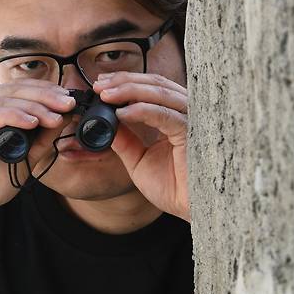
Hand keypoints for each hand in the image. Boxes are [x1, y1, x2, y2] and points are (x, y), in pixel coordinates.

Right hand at [0, 81, 76, 233]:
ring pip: (5, 101)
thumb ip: (41, 138)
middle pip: (14, 91)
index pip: (19, 89)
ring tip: (57, 117)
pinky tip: (32, 123)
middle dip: (46, 97)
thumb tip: (65, 115)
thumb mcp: (23, 158)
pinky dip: (13, 117)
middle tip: (70, 103)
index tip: (71, 100)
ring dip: (35, 108)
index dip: (46, 91)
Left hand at [93, 71, 189, 221]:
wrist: (191, 211)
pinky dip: (142, 110)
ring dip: (129, 91)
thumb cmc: (174, 189)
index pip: (152, 88)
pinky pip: (165, 115)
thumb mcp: (138, 160)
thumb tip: (105, 120)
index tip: (101, 86)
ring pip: (160, 93)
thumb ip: (124, 140)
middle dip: (124, 82)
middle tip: (100, 86)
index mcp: (176, 117)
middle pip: (156, 84)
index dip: (126, 83)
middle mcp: (187, 114)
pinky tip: (122, 113)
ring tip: (106, 95)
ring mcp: (193, 121)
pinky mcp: (194, 134)